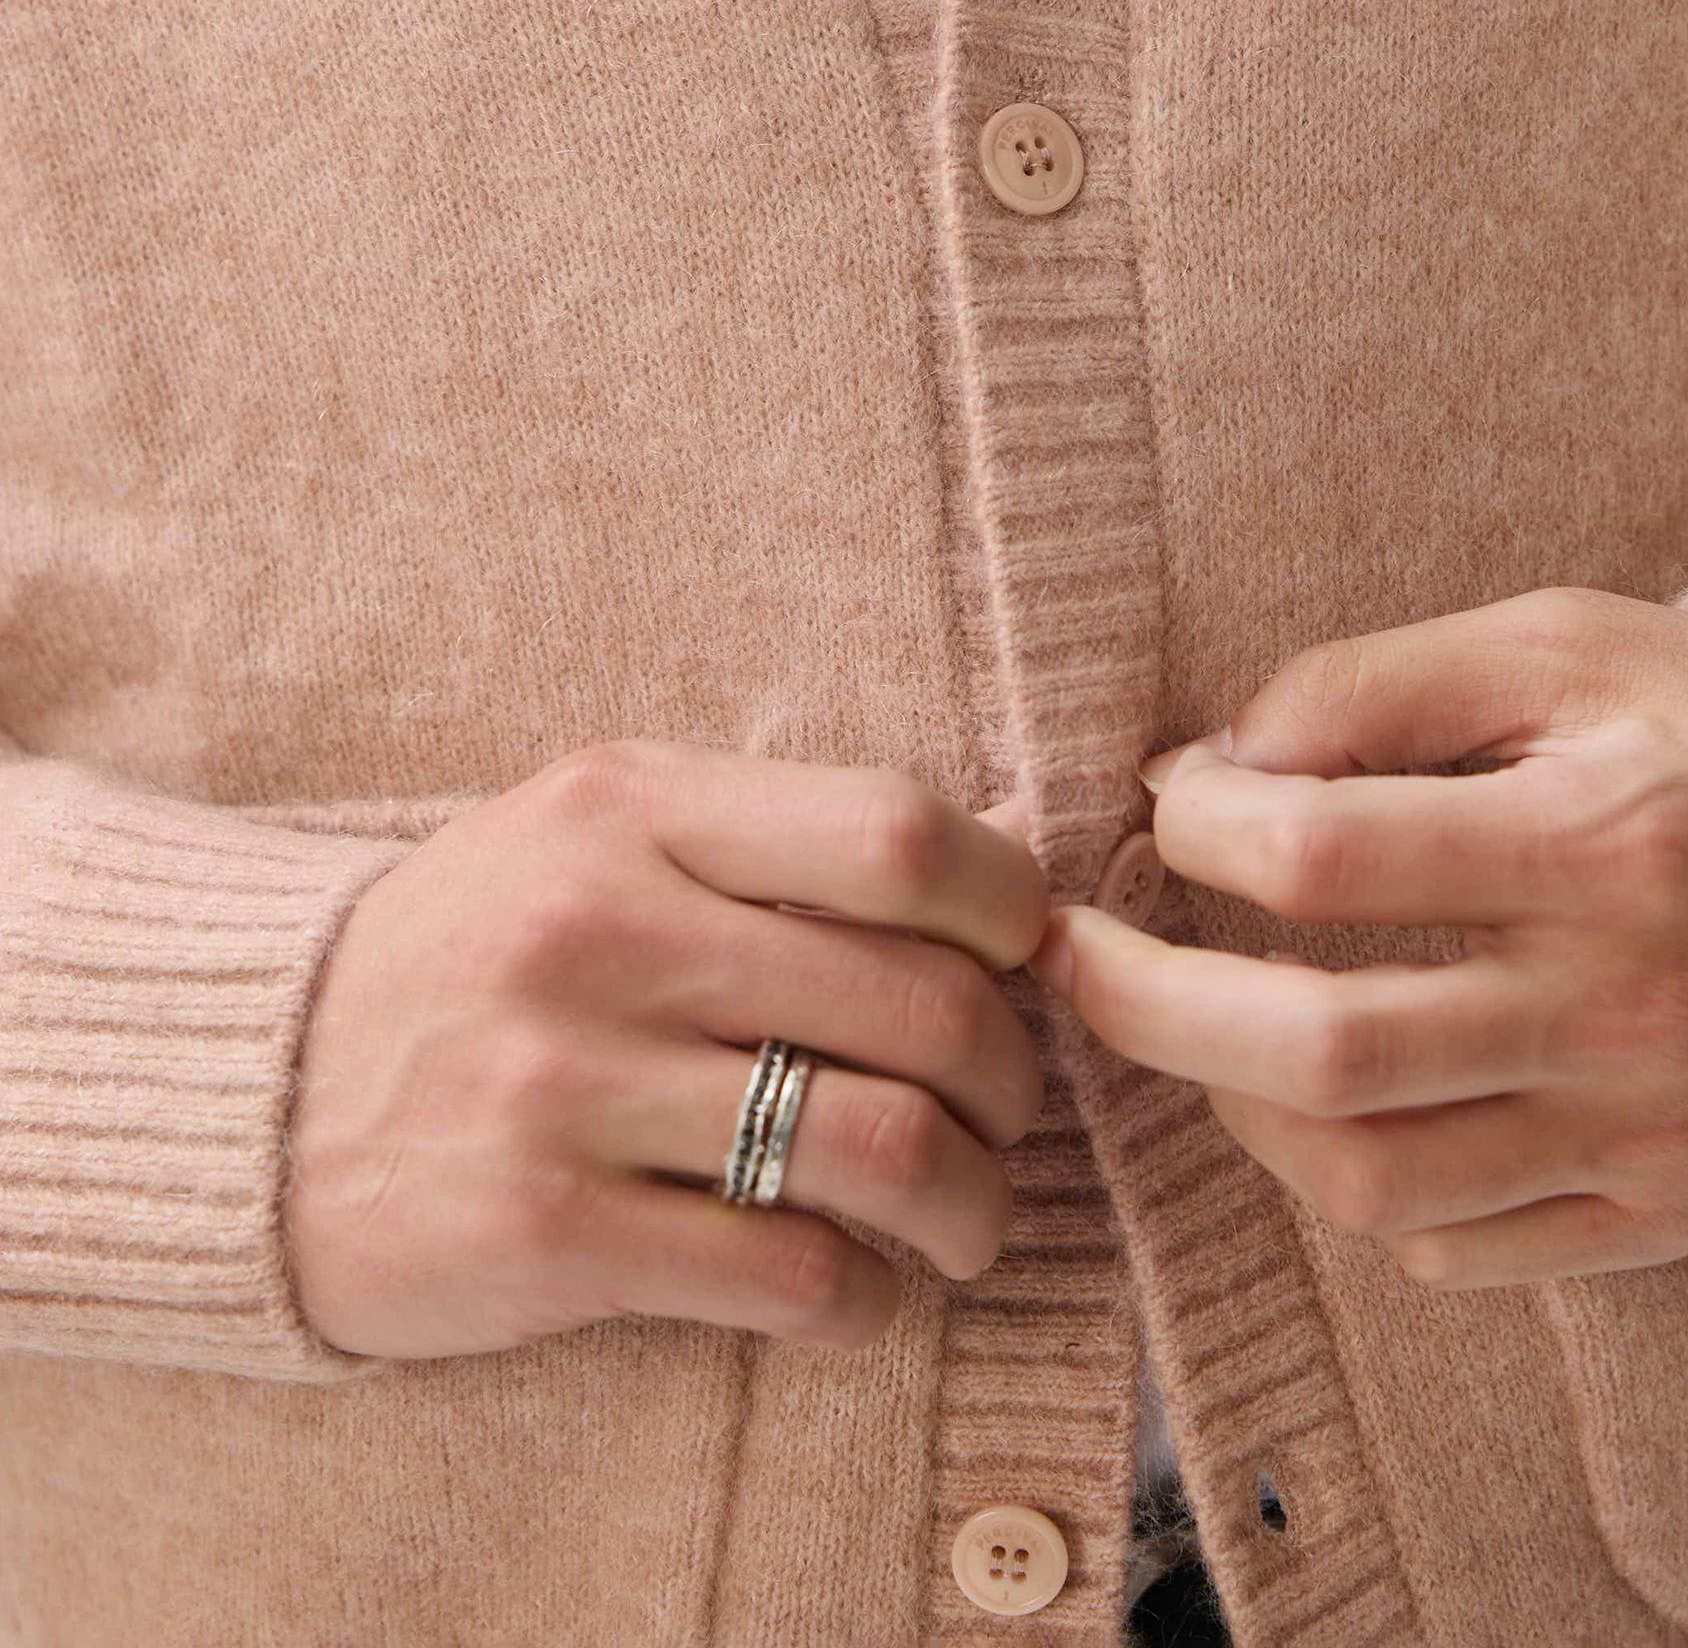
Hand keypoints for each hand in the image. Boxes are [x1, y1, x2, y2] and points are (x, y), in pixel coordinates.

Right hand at [285, 742, 1048, 1358]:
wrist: (251, 1087)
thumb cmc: (482, 949)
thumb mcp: (611, 832)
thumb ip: (792, 836)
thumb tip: (1019, 841)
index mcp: (633, 805)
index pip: (901, 835)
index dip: (1012, 908)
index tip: (1023, 962)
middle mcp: (605, 929)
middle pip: (922, 1003)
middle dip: (1013, 1079)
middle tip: (1004, 1115)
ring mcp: (568, 1083)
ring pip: (883, 1147)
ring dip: (970, 1204)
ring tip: (963, 1217)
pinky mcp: (543, 1231)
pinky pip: (787, 1273)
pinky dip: (863, 1295)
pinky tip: (856, 1282)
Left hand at [1028, 585, 1687, 1286]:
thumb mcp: (1560, 644)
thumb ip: (1378, 683)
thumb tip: (1214, 758)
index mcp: (1606, 837)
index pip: (1327, 856)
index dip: (1201, 824)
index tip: (1173, 800)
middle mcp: (1630, 1003)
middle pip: (1322, 1051)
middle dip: (1150, 1005)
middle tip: (1070, 958)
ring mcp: (1646, 1129)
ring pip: (1371, 1177)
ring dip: (1233, 1105)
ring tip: (1188, 1027)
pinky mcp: (1658, 1212)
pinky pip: (1455, 1247)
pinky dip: (1359, 1185)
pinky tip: (1327, 1103)